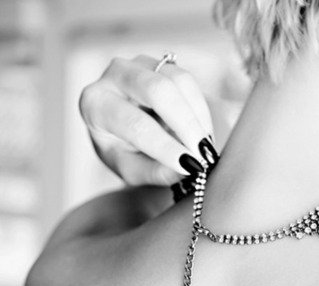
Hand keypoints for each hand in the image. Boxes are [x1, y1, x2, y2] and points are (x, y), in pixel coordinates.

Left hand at [79, 54, 218, 186]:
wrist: (126, 133)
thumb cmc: (124, 153)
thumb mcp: (133, 171)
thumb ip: (156, 172)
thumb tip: (187, 168)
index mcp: (96, 104)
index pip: (135, 123)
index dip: (165, 145)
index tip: (190, 164)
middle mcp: (113, 75)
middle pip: (156, 91)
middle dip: (185, 124)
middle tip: (204, 153)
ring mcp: (140, 63)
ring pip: (177, 81)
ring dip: (196, 116)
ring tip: (205, 147)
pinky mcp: (162, 63)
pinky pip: (188, 81)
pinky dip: (200, 109)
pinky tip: (204, 133)